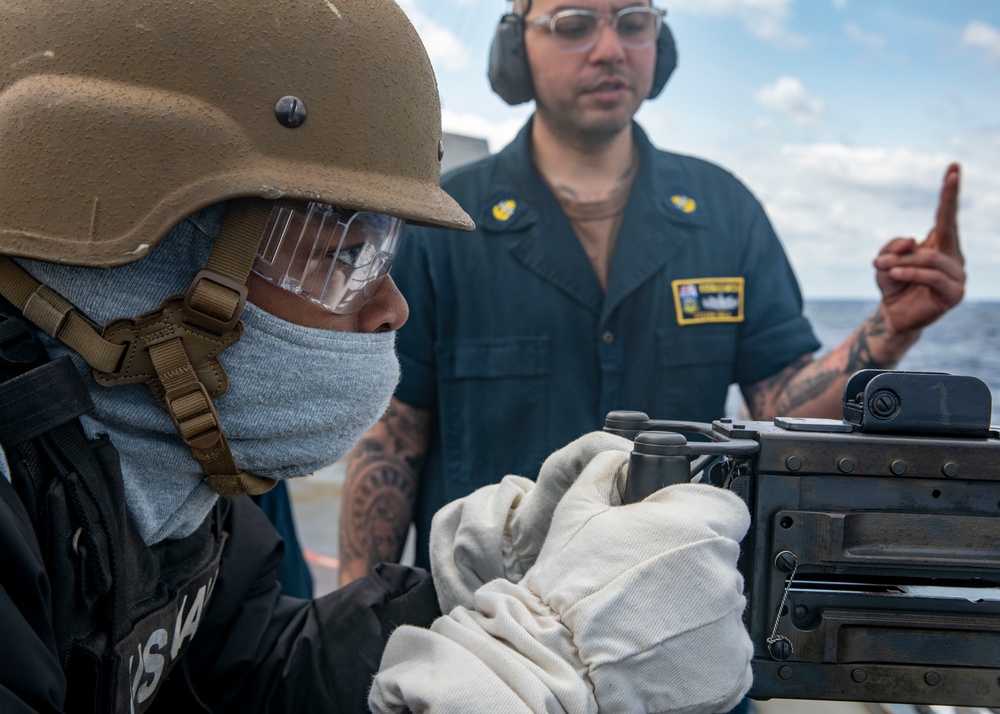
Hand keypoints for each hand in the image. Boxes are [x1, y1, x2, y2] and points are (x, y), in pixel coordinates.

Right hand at [372, 443, 752, 713]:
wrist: (560, 663)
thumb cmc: (566, 589)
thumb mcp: (576, 510)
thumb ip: (605, 470)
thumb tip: (620, 458)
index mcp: (695, 526)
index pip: (725, 505)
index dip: (695, 513)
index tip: (671, 530)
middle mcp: (722, 574)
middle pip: (719, 555)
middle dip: (688, 561)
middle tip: (646, 578)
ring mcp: (729, 625)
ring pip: (720, 602)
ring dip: (692, 605)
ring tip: (645, 617)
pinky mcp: (730, 670)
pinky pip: (722, 649)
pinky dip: (698, 648)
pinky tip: (658, 645)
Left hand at [873, 163, 964, 333]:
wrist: (893, 315)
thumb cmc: (892, 283)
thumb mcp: (885, 261)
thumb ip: (894, 247)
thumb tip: (913, 241)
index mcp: (940, 244)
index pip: (945, 215)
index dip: (950, 193)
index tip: (954, 167)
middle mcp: (954, 255)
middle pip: (949, 225)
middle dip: (949, 199)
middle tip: (952, 174)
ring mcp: (958, 275)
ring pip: (930, 258)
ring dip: (903, 261)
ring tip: (882, 267)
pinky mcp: (955, 293)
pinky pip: (931, 276)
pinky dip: (910, 273)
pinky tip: (894, 274)